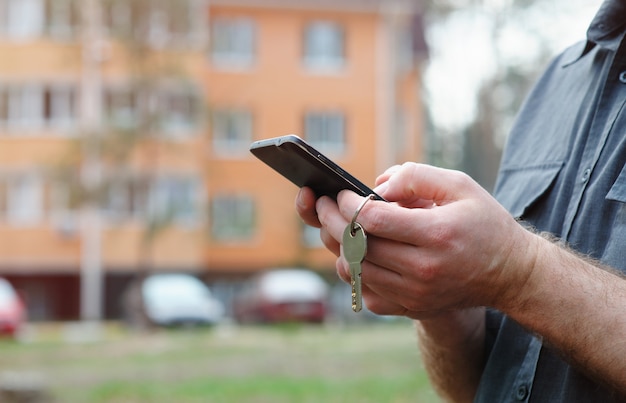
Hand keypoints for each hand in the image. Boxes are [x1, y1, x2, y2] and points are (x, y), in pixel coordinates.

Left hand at [314, 162, 534, 318]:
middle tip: (322, 205)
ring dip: (338, 247)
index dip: (347, 203)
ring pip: (357, 272)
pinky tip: (354, 255)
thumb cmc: (484, 223)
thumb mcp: (460, 185)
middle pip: (358, 246)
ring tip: (335, 227)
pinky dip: (354, 274)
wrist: (510, 274)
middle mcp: (424, 268)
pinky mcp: (413, 308)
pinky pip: (368, 294)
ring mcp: (417, 294)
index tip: (339, 193)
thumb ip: (417, 176)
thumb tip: (376, 185)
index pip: (372, 219)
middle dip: (331, 222)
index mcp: (436, 234)